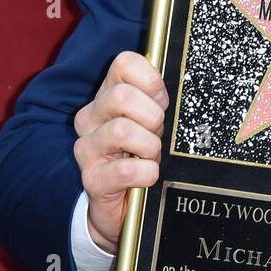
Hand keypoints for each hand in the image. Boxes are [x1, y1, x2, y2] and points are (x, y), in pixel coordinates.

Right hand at [73, 51, 168, 253]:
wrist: (122, 207)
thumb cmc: (141, 156)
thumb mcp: (151, 122)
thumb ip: (158, 99)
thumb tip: (182, 81)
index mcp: (106, 96)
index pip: (124, 63)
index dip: (151, 81)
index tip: (161, 102)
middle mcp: (90, 118)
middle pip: (121, 97)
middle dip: (152, 117)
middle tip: (158, 134)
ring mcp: (87, 149)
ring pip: (122, 131)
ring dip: (150, 147)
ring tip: (151, 157)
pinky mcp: (92, 179)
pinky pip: (127, 170)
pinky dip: (147, 173)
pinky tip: (148, 176)